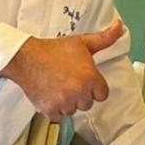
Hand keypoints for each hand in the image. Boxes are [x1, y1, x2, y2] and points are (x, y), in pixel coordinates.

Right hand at [0, 19, 123, 121]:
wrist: (25, 57)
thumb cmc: (53, 50)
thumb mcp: (81, 42)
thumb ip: (104, 39)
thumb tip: (119, 27)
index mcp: (90, 78)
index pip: (102, 94)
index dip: (94, 88)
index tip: (84, 81)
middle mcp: (79, 92)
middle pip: (87, 103)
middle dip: (80, 95)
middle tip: (68, 81)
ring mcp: (64, 102)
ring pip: (73, 110)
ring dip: (67, 103)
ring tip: (57, 86)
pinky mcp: (50, 109)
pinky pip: (58, 117)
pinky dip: (54, 109)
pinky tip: (50, 94)